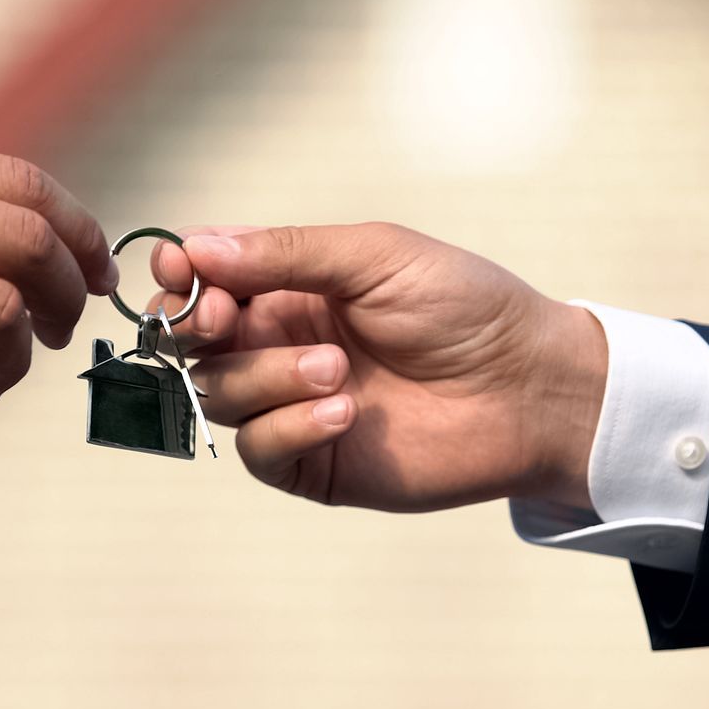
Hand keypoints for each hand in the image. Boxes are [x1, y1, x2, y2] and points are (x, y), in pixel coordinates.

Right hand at [147, 223, 605, 510]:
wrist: (528, 388)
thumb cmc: (465, 307)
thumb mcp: (375, 256)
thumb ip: (285, 252)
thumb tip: (195, 246)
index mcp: (289, 288)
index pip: (203, 281)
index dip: (180, 278)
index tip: (180, 275)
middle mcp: (279, 345)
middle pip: (193, 342)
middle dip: (196, 328)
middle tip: (226, 318)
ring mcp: (291, 406)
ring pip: (220, 394)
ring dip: (266, 377)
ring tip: (337, 371)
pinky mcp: (311, 463)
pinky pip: (259, 450)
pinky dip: (289, 427)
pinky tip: (343, 414)